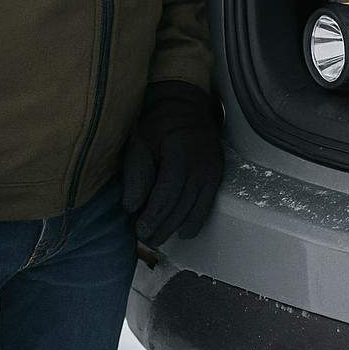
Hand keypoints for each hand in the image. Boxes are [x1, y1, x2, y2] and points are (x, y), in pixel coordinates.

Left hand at [120, 80, 223, 244]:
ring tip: (158, 238)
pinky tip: (183, 232)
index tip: (139, 231)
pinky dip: (195, 221)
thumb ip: (136, 173)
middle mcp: (201, 164)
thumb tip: (131, 208)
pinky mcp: (217, 176)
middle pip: (181, 206)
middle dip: (162, 227)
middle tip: (146, 239)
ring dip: (175, 227)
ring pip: (194, 209)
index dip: (153, 216)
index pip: (167, 194)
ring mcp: (212, 170)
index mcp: (181, 152)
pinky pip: (207, 205)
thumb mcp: (140, 143)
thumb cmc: (157, 126)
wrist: (186, 109)